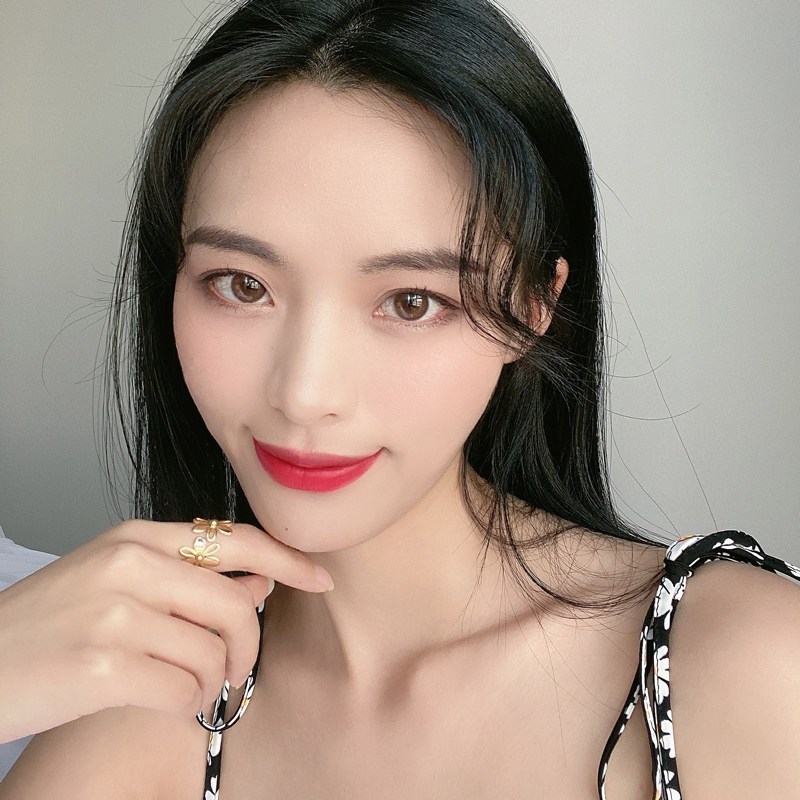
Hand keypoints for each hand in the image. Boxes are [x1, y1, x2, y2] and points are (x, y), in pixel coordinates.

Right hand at [0, 519, 332, 742]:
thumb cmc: (47, 625)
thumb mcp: (115, 581)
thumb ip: (187, 579)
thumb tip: (259, 586)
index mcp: (137, 538)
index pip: (236, 540)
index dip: (287, 560)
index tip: (319, 578)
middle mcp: (130, 564)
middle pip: (236, 604)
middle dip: (246, 646)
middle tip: (232, 672)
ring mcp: (116, 612)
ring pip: (213, 652)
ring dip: (208, 681)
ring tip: (182, 685)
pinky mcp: (105, 665)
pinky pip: (186, 690)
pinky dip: (186, 705)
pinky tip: (160, 700)